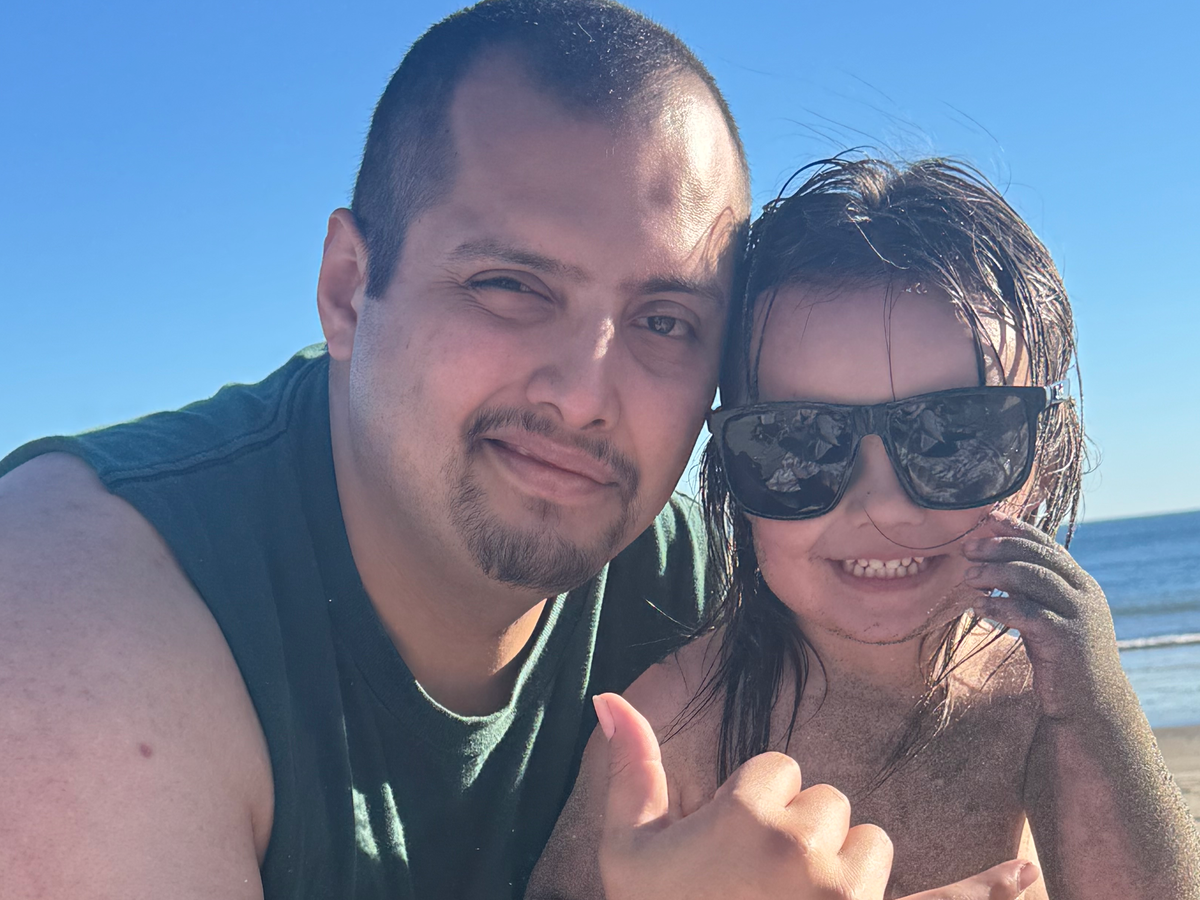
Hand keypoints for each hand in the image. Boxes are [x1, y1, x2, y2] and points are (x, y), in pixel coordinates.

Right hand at [596, 692, 1039, 899]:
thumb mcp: (629, 849)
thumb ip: (630, 768)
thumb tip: (604, 695)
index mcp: (748, 815)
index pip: (776, 770)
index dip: (750, 804)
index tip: (724, 847)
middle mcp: (807, 849)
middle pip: (827, 801)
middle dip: (799, 834)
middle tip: (756, 884)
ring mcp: (849, 896)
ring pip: (868, 843)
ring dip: (842, 868)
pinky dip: (986, 893)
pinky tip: (1025, 874)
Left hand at [963, 512, 1126, 720]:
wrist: (1092, 704)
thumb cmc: (1063, 657)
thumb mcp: (1053, 616)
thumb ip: (1036, 592)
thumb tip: (997, 566)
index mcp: (1081, 584)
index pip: (1048, 546)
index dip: (1019, 529)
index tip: (990, 518)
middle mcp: (1084, 594)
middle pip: (1038, 556)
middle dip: (1000, 548)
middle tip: (968, 550)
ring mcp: (1078, 615)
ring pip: (1033, 578)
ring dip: (995, 574)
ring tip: (968, 577)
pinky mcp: (1065, 638)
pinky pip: (1027, 613)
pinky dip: (999, 606)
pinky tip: (977, 606)